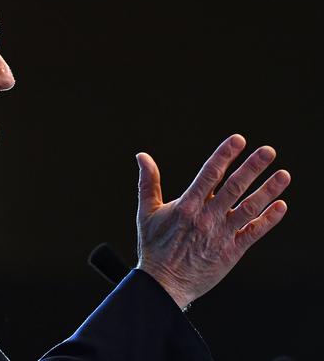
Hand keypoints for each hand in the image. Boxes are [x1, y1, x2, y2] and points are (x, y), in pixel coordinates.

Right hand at [135, 134, 289, 309]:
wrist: (163, 284)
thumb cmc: (154, 246)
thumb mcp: (146, 211)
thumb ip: (148, 182)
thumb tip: (141, 156)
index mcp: (186, 206)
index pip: (209, 175)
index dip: (224, 155)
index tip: (239, 140)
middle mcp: (206, 218)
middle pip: (233, 187)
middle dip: (252, 168)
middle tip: (269, 151)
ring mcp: (221, 235)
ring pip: (248, 208)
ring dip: (267, 191)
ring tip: (284, 174)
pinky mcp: (232, 251)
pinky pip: (254, 233)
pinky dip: (268, 220)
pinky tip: (281, 206)